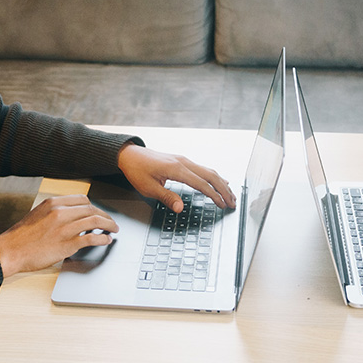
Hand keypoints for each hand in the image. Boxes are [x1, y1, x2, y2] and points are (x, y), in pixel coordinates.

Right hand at [0, 195, 118, 275]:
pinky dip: (102, 238)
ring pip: (94, 221)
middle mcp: (60, 213)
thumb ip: (55, 212)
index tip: (99, 212)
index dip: (94, 206)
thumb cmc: (21, 236)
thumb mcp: (37, 214)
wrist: (10, 251)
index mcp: (53, 203)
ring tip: (113, 229)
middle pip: (91, 209)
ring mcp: (64, 228)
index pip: (82, 200)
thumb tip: (71, 215)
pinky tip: (106, 240)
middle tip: (110, 221)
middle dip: (104, 215)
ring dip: (108, 225)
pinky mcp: (67, 244)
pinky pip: (91, 238)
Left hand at [117, 144, 236, 212]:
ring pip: (209, 171)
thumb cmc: (137, 170)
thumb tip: (180, 208)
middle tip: (233, 202)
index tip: (223, 205)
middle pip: (211, 176)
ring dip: (221, 183)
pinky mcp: (182, 161)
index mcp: (176, 169)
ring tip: (230, 195)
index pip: (202, 184)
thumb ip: (166, 197)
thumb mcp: (148, 188)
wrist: (129, 155)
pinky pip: (203, 168)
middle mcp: (184, 162)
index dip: (214, 196)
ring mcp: (184, 160)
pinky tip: (219, 181)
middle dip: (224, 190)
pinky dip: (214, 177)